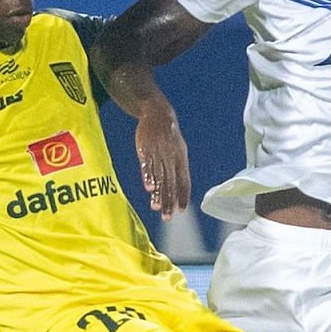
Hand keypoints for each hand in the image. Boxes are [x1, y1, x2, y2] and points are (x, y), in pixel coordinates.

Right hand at [134, 98, 190, 219]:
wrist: (157, 114)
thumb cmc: (169, 135)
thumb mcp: (179, 149)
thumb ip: (179, 168)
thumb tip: (181, 188)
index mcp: (181, 159)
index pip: (184, 181)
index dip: (183, 196)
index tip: (181, 210)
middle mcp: (171, 158)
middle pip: (171, 183)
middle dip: (170, 201)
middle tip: (167, 217)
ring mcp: (158, 154)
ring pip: (159, 177)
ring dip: (159, 193)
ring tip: (157, 208)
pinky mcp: (145, 150)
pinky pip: (148, 166)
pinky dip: (148, 177)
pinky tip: (149, 189)